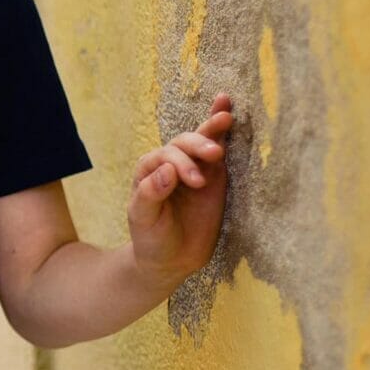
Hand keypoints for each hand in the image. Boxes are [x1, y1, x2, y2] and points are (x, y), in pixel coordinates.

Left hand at [127, 93, 234, 282]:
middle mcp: (170, 164)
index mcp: (148, 171)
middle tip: (214, 156)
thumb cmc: (152, 238)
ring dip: (211, 128)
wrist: (171, 260)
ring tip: (224, 118)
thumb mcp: (143, 220)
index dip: (180, 163)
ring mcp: (193, 167)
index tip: (195, 182)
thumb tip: (167, 171)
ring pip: (200, 140)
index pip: (165, 156)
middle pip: (183, 143)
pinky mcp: (214, 175)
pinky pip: (218, 148)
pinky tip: (226, 109)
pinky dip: (221, 130)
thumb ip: (150, 195)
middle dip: (198, 146)